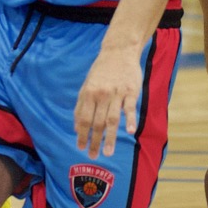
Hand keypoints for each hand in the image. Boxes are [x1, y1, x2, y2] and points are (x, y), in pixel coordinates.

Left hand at [74, 41, 142, 158]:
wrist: (119, 51)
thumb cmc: (101, 70)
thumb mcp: (86, 85)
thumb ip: (81, 105)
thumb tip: (76, 127)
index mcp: (88, 93)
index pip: (84, 118)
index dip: (82, 134)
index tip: (80, 148)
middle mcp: (101, 94)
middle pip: (97, 122)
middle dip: (94, 141)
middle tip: (93, 156)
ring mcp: (117, 93)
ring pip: (112, 119)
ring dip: (110, 137)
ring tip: (107, 153)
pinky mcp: (131, 91)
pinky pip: (130, 108)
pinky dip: (130, 120)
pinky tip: (130, 131)